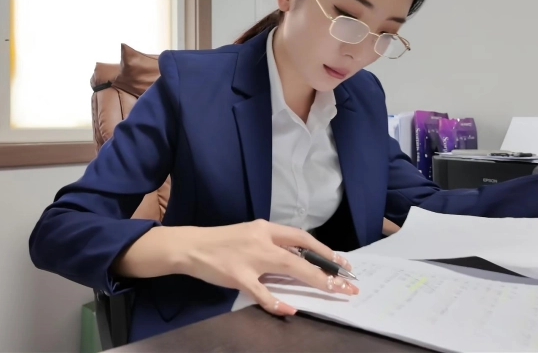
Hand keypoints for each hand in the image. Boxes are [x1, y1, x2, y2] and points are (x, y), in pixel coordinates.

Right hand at [178, 219, 358, 315]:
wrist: (190, 246)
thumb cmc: (220, 243)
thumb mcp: (248, 236)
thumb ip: (270, 246)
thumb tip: (296, 261)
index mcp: (265, 228)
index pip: (302, 237)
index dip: (324, 250)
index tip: (342, 262)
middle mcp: (261, 239)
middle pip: (302, 254)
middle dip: (327, 269)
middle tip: (347, 283)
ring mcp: (250, 258)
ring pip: (289, 268)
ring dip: (313, 281)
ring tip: (332, 292)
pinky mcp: (238, 275)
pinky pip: (262, 292)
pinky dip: (277, 302)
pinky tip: (290, 309)